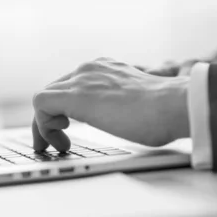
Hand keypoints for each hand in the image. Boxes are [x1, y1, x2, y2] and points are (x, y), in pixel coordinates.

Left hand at [32, 57, 189, 151]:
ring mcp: (82, 79)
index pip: (69, 86)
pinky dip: (43, 126)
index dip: (62, 111)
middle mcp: (90, 69)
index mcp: (105, 69)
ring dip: (45, 127)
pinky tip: (58, 141)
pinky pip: (41, 104)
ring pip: (44, 98)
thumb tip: (123, 120)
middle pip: (53, 92)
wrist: (175, 105)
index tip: (67, 131)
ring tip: (57, 147)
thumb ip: (121, 105)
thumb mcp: (136, 103)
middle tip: (58, 144)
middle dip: (50, 120)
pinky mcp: (76, 95)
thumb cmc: (166, 111)